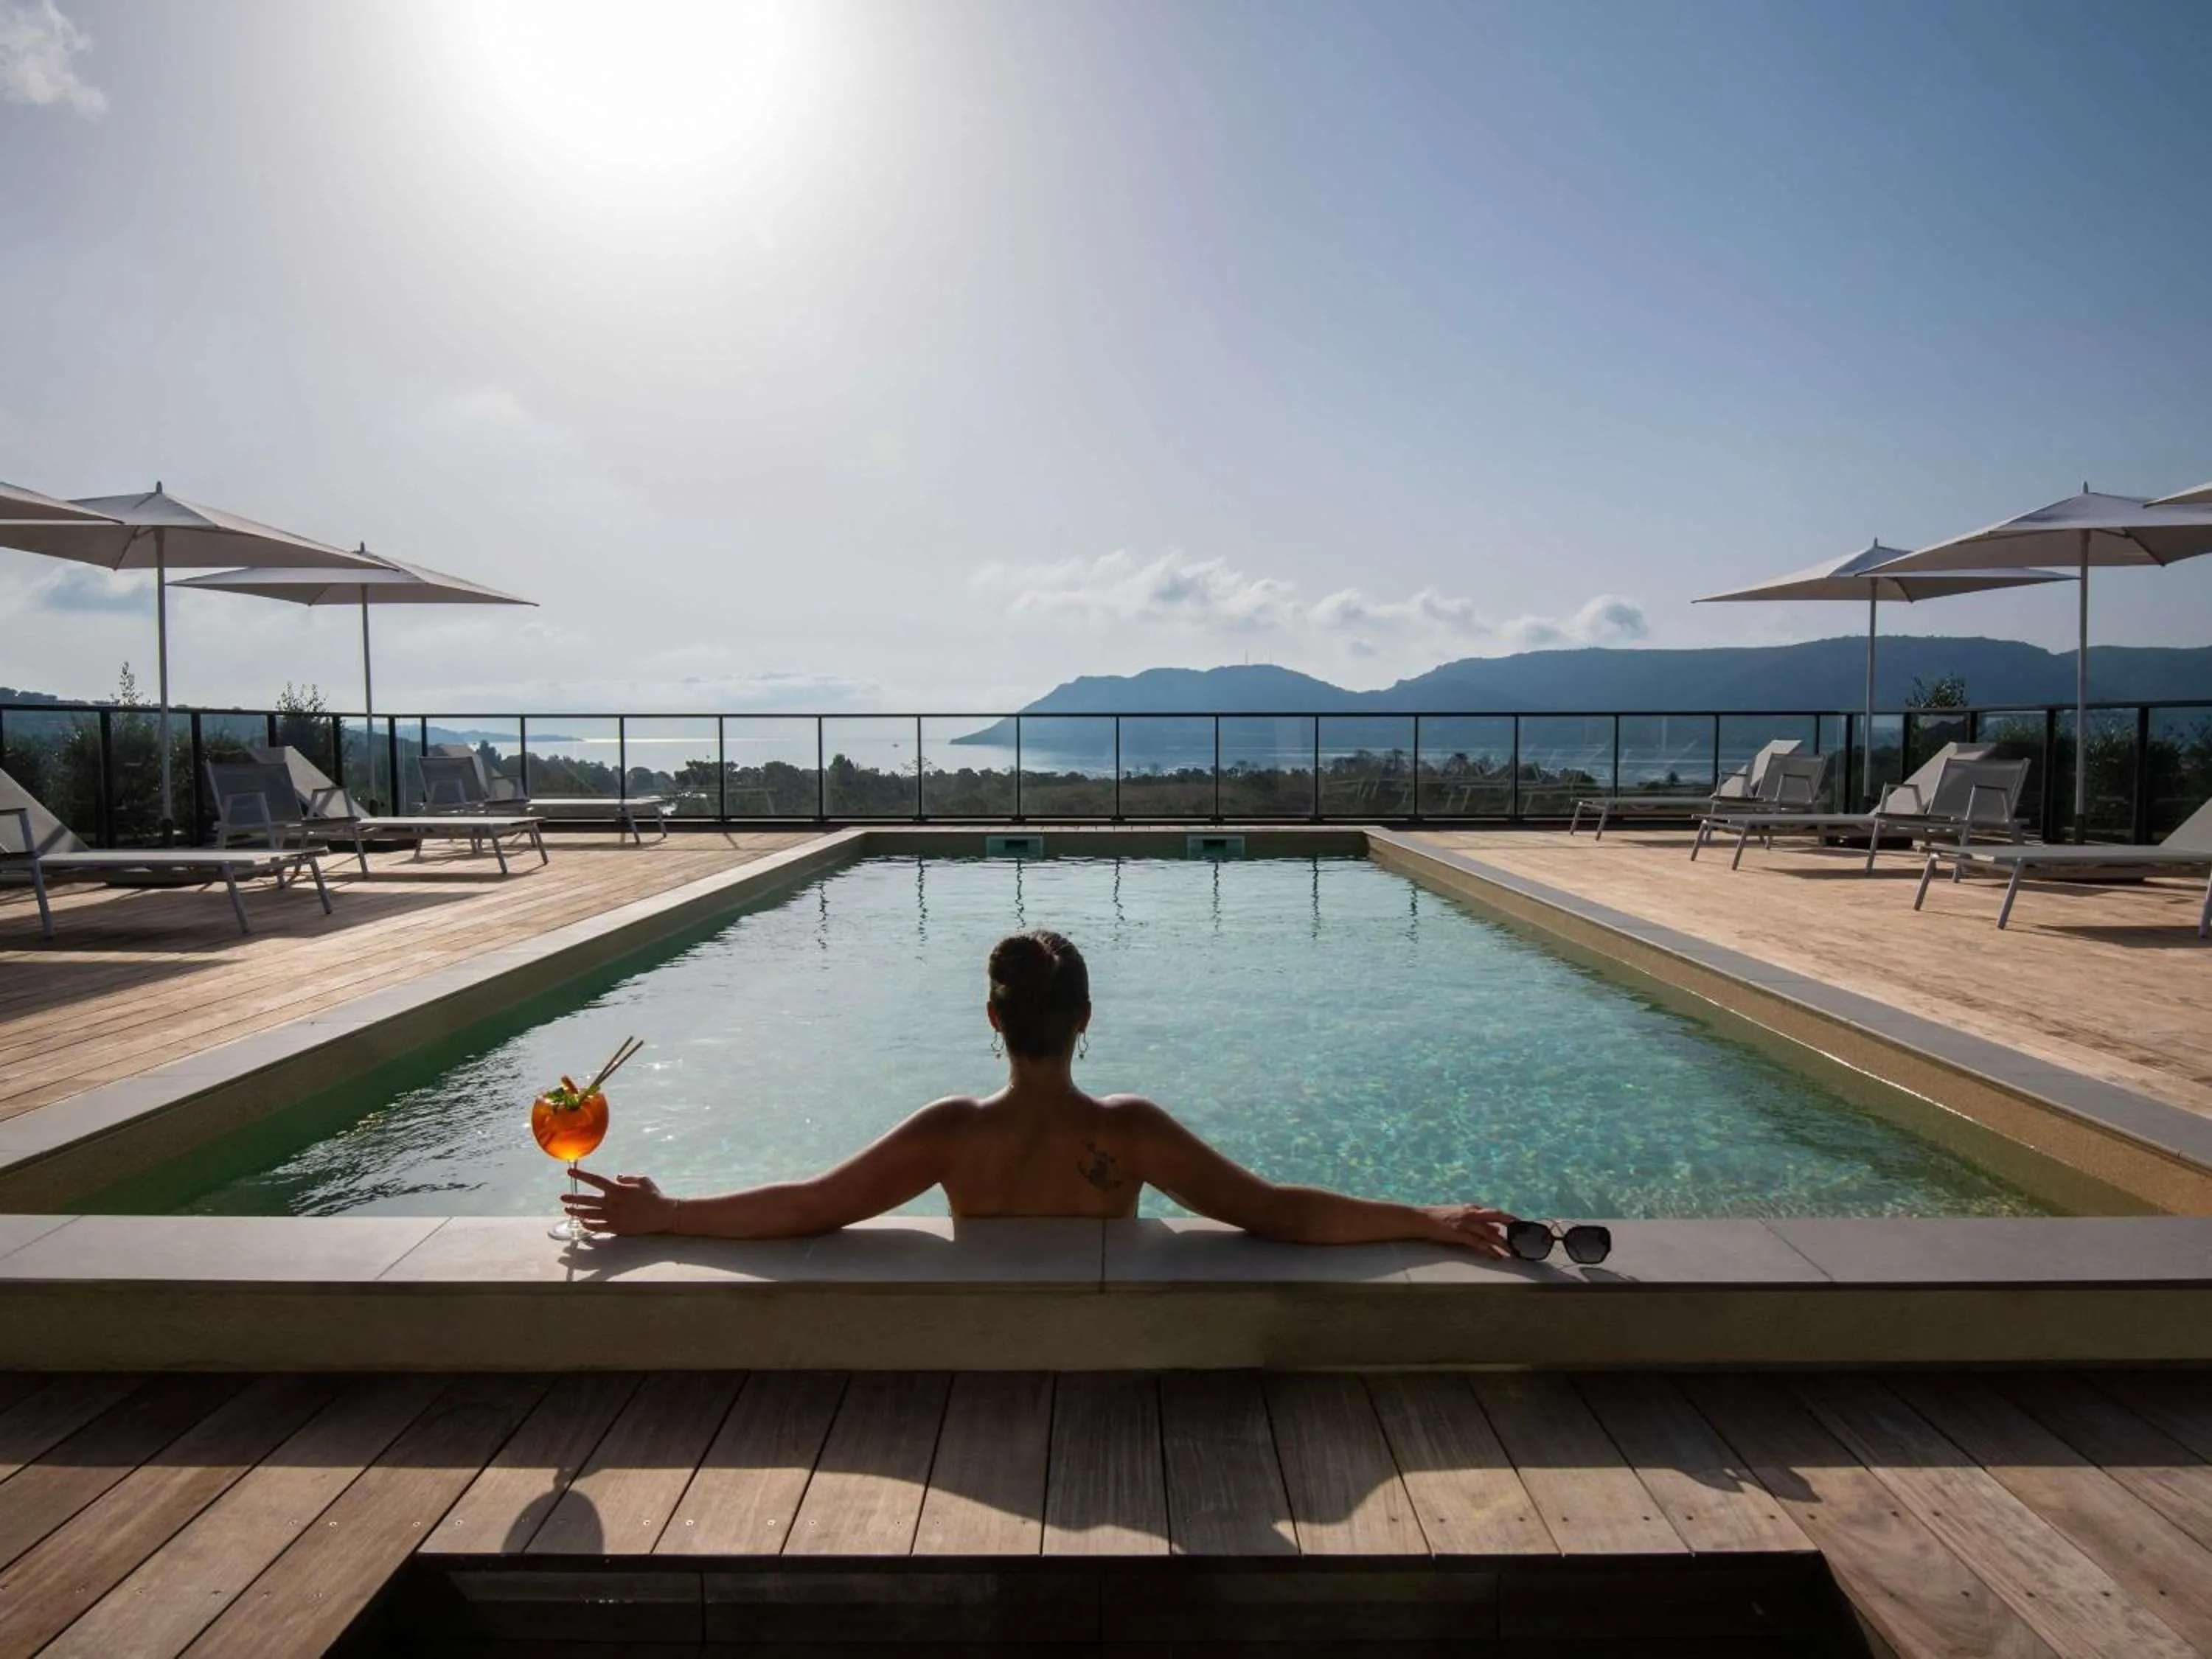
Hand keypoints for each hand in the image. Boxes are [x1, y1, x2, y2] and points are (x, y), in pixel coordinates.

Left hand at [562, 1169, 678, 1235]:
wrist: (663, 1214)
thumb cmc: (654, 1195)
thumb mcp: (643, 1180)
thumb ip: (627, 1177)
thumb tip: (616, 1177)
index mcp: (617, 1189)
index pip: (595, 1180)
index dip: (581, 1175)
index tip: (569, 1172)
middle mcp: (612, 1202)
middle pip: (587, 1200)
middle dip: (573, 1198)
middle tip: (562, 1198)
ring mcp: (613, 1216)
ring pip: (589, 1214)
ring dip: (577, 1212)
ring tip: (568, 1210)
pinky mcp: (616, 1227)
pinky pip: (597, 1226)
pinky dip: (588, 1225)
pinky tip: (582, 1223)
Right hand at [1417, 1204, 1514, 1257]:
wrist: (1422, 1219)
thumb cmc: (1440, 1217)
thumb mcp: (1461, 1214)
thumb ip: (1478, 1220)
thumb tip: (1497, 1229)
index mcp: (1472, 1208)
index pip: (1494, 1213)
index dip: (1508, 1218)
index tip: (1519, 1224)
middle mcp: (1471, 1213)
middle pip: (1495, 1217)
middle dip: (1510, 1225)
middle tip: (1522, 1235)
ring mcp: (1466, 1224)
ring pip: (1489, 1232)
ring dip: (1502, 1243)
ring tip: (1512, 1252)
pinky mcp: (1460, 1234)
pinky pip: (1478, 1243)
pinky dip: (1489, 1250)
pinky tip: (1496, 1256)